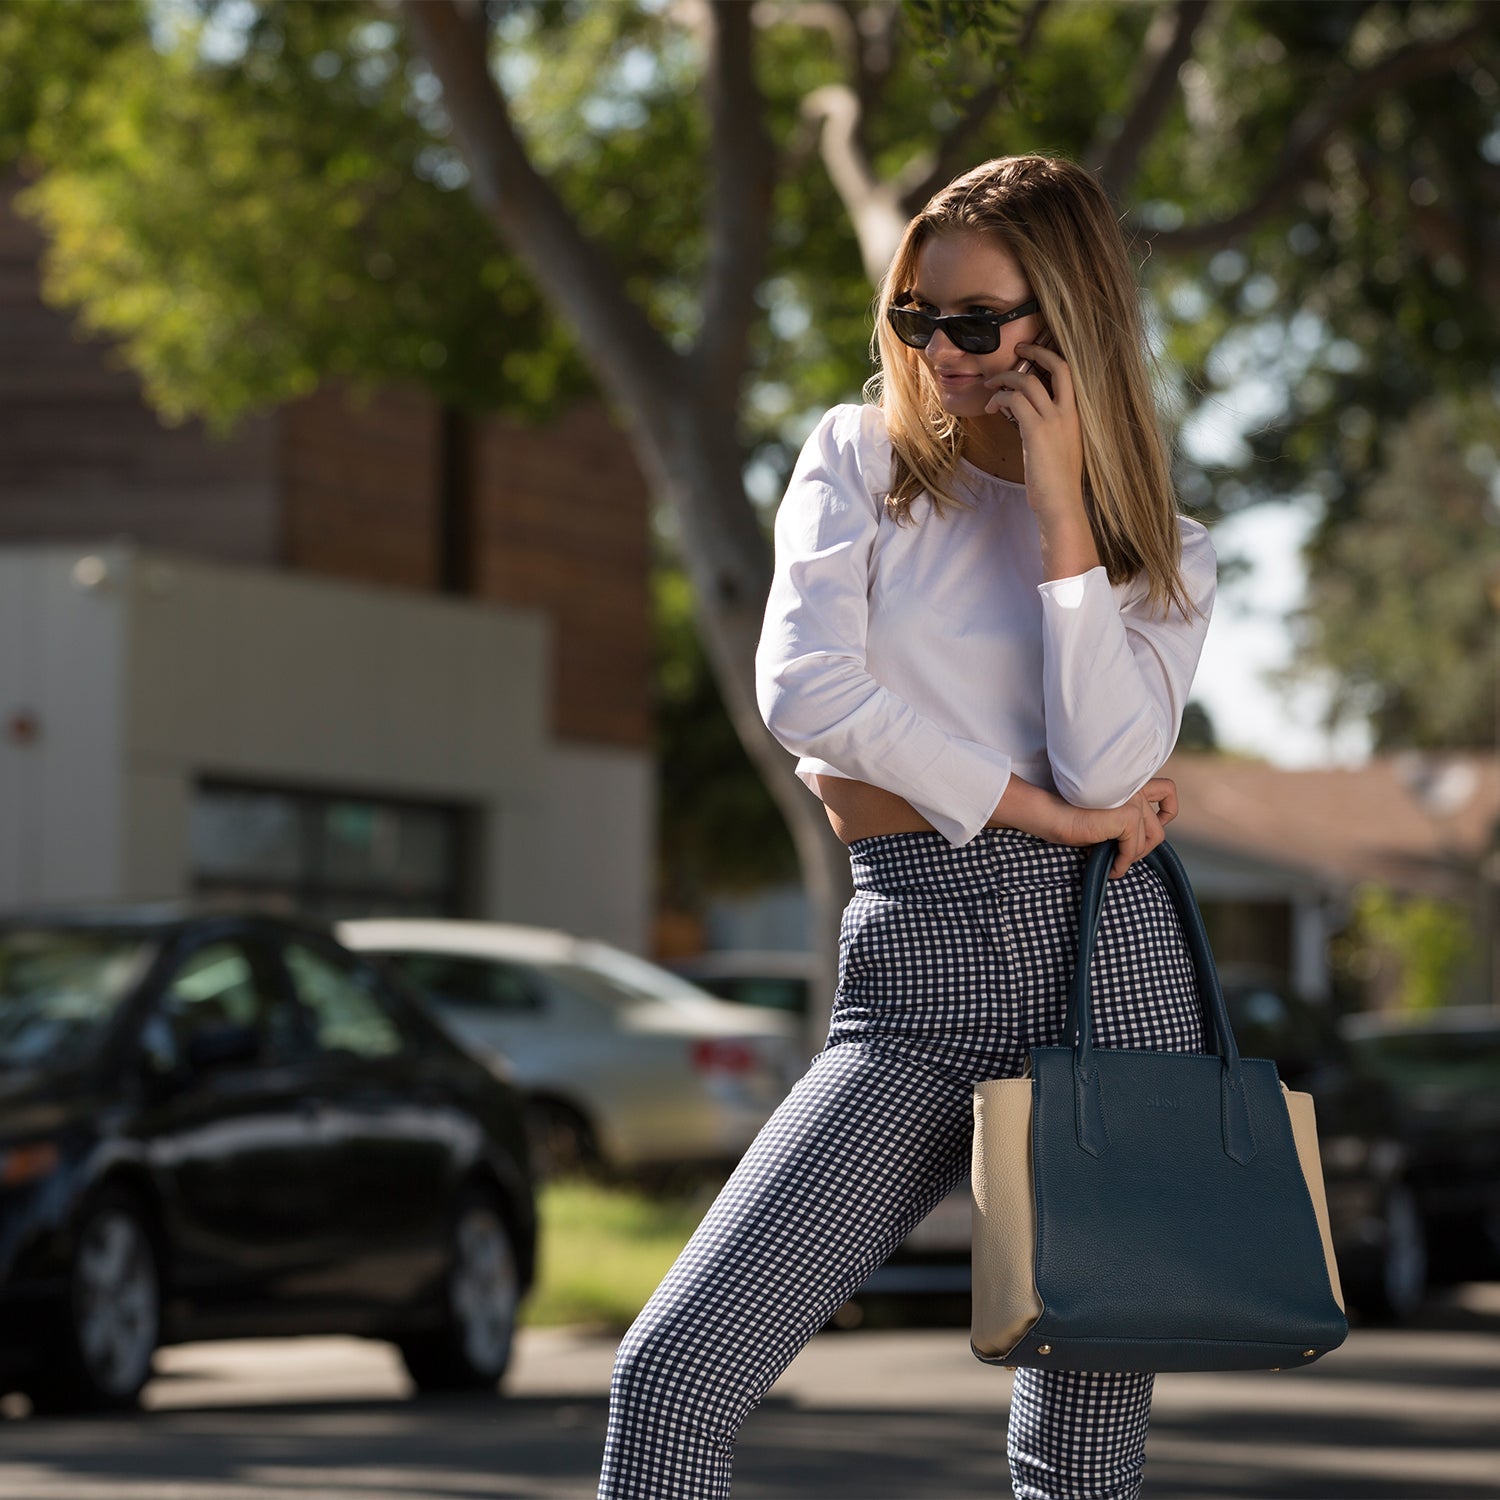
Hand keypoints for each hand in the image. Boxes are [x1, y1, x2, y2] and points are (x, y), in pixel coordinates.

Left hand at [982, 342, 1084, 527]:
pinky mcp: (1036, 431)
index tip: (1033, 355)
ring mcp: (1054, 420)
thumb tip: (1024, 417)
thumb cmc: (1056, 483)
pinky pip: (1015, 400)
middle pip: (1057, 366)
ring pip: (1028, 382)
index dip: (1051, 357)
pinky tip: (992, 407)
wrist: (1061, 504)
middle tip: (1018, 350)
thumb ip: (1048, 428)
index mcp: (1076, 415)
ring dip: (1005, 379)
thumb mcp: (1058, 448)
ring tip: (990, 387)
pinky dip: (1000, 398)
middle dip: (1036, 352)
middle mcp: (1069, 413)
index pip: (1069, 373)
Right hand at [988, 776, 1176, 878]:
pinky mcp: (1128, 816)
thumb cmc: (1067, 814)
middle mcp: (1135, 787)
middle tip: (1121, 856)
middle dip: (1144, 847)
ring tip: (1114, 862)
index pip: (1167, 791)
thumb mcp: (1104, 814)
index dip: (1167, 811)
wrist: (1051, 813)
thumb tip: (1136, 844)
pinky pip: (1134, 849)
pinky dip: (1123, 864)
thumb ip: (1123, 818)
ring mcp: (1134, 800)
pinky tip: (1110, 868)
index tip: (1153, 826)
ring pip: (1151, 839)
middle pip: (1160, 825)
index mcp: (1131, 782)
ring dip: (1133, 856)